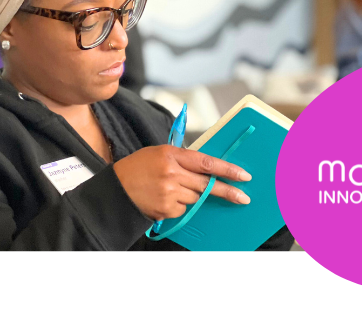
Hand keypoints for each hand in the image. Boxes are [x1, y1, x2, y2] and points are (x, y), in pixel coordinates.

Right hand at [113, 145, 251, 223]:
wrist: (118, 188)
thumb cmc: (139, 167)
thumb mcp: (160, 153)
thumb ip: (183, 158)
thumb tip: (207, 167)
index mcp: (171, 155)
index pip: (206, 162)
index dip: (226, 169)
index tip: (243, 175)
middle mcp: (172, 173)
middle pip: (206, 184)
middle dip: (227, 191)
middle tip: (243, 197)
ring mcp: (170, 193)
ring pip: (195, 197)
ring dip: (191, 194)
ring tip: (171, 188)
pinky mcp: (167, 209)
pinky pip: (183, 208)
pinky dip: (179, 205)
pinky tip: (164, 198)